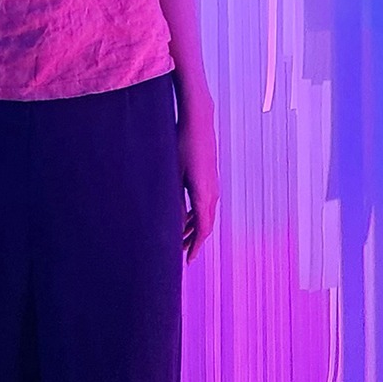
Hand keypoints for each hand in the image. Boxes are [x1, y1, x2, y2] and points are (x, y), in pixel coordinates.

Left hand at [177, 102, 219, 264]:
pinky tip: (184, 215)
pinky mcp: (210, 177)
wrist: (198, 121)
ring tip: (181, 238)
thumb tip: (169, 221)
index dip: (195, 247)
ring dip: (194, 227)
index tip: (188, 261)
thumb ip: (172, 198)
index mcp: (204, 195)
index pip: (202, 230)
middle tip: (182, 254)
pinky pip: (205, 203)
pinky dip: (196, 214)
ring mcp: (213, 185)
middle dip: (193, 241)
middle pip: (205, 225)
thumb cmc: (182, 144)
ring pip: (205, 214)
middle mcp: (212, 193)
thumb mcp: (172, 173)